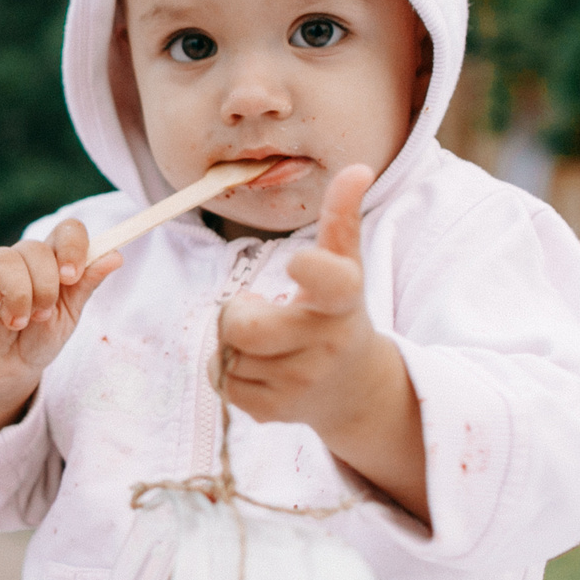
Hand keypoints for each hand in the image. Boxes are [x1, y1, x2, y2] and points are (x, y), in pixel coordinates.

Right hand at [0, 218, 120, 401]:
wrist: (6, 372)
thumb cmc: (37, 339)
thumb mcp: (68, 317)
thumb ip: (85, 286)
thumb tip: (115, 256)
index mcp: (49, 262)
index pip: (66, 231)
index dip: (72, 248)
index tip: (71, 278)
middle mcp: (18, 260)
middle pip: (34, 248)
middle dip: (44, 287)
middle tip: (42, 316)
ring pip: (3, 259)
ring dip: (18, 295)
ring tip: (17, 323)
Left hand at [216, 163, 427, 517]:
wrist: (354, 390)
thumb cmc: (338, 315)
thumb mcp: (345, 268)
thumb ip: (343, 218)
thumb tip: (356, 167)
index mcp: (344, 300)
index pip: (329, 282)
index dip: (311, 270)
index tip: (298, 262)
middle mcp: (325, 344)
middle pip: (243, 326)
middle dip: (237, 312)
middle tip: (259, 308)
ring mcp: (299, 383)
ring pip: (227, 353)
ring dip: (234, 341)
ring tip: (266, 339)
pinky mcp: (273, 411)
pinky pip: (223, 382)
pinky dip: (229, 370)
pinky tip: (260, 365)